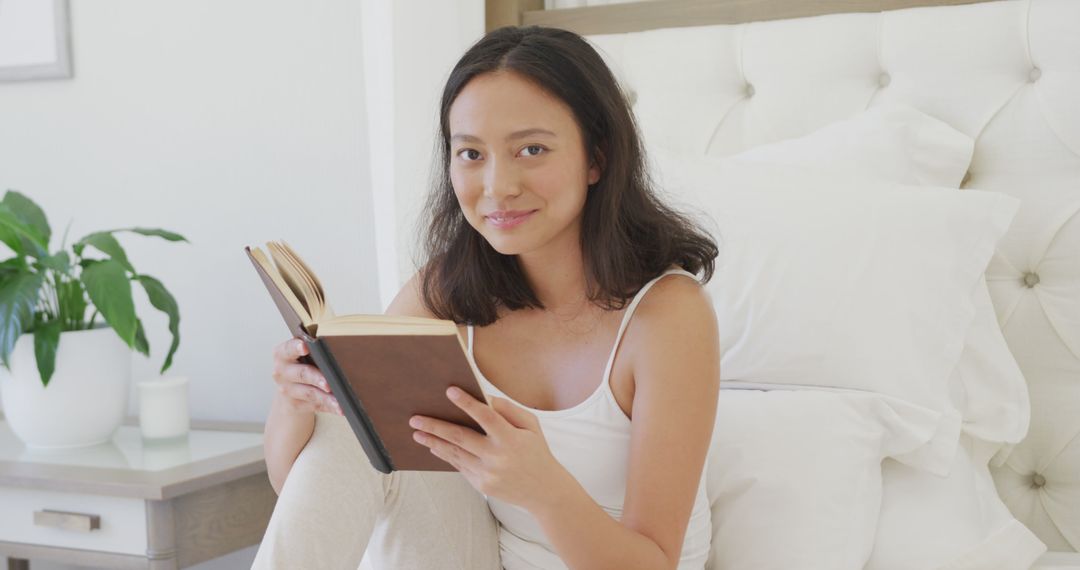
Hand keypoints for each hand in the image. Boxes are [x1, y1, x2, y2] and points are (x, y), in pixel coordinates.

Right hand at [270, 338, 341, 415]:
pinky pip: (315, 405)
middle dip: (317, 378)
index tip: (305, 347)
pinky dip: (329, 407)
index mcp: (282, 354)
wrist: (289, 385)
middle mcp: (282, 372)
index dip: (296, 347)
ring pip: (310, 393)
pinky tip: (340, 408)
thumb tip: (339, 350)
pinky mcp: (296, 404)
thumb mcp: (302, 353)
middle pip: (302, 374)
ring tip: (340, 401)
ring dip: (326, 398)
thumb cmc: (302, 362)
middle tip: (329, 383)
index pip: (288, 349)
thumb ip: (314, 350)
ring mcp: (288, 390)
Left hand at [409, 387, 568, 510]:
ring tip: (417, 433)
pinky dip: (446, 455)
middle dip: (435, 426)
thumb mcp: (531, 427)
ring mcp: (487, 473)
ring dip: (433, 442)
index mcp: (511, 439)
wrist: (544, 491)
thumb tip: (485, 398)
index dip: (467, 403)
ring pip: (454, 454)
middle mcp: (497, 457)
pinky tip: (434, 447)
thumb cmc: (537, 453)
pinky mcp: (481, 485)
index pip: (485, 416)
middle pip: (460, 437)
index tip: (449, 391)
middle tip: (416, 419)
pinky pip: (460, 466)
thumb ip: (509, 410)